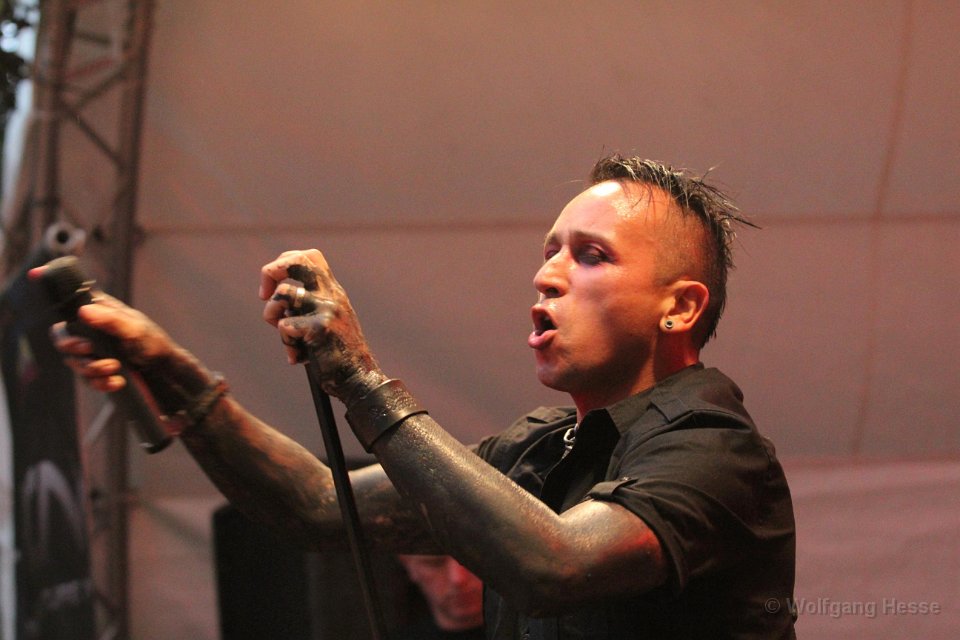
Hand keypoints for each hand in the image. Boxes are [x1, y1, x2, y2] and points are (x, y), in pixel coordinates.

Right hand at [44, 289, 174, 392]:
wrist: (163, 367)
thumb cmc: (151, 341)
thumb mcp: (134, 329)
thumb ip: (111, 320)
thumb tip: (83, 311)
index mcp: (98, 312)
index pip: (68, 306)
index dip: (57, 306)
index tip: (48, 293)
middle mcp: (90, 330)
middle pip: (62, 340)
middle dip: (73, 349)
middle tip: (90, 351)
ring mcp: (92, 351)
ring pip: (74, 363)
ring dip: (92, 370)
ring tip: (115, 369)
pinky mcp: (97, 368)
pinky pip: (87, 379)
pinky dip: (100, 383)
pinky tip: (117, 382)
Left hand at [259, 249, 383, 399]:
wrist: (358, 379)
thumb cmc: (338, 355)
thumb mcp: (327, 322)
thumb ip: (309, 306)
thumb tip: (274, 299)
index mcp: (333, 291)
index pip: (308, 257)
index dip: (283, 263)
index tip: (272, 286)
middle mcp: (332, 294)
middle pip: (297, 260)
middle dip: (270, 272)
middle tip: (264, 296)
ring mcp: (328, 309)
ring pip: (283, 294)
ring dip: (272, 316)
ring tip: (284, 334)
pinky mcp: (321, 328)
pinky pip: (285, 326)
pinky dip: (287, 343)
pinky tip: (298, 357)